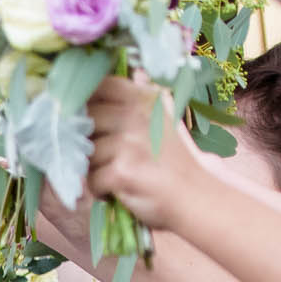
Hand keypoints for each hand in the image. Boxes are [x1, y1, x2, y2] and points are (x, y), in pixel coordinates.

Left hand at [86, 77, 209, 229]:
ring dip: (97, 170)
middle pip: (87, 122)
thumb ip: (127, 106)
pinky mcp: (122, 169)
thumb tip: (87, 98)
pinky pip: (93, 179)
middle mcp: (136, 114)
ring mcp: (129, 141)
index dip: (86, 102)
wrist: (194, 195)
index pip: (101, 86)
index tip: (90, 119)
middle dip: (91, 143)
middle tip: (111, 158)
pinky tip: (121, 189)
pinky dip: (102, 190)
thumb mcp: (157, 121)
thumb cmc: (171, 161)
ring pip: (87, 154)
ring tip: (122, 175)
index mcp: (143, 98)